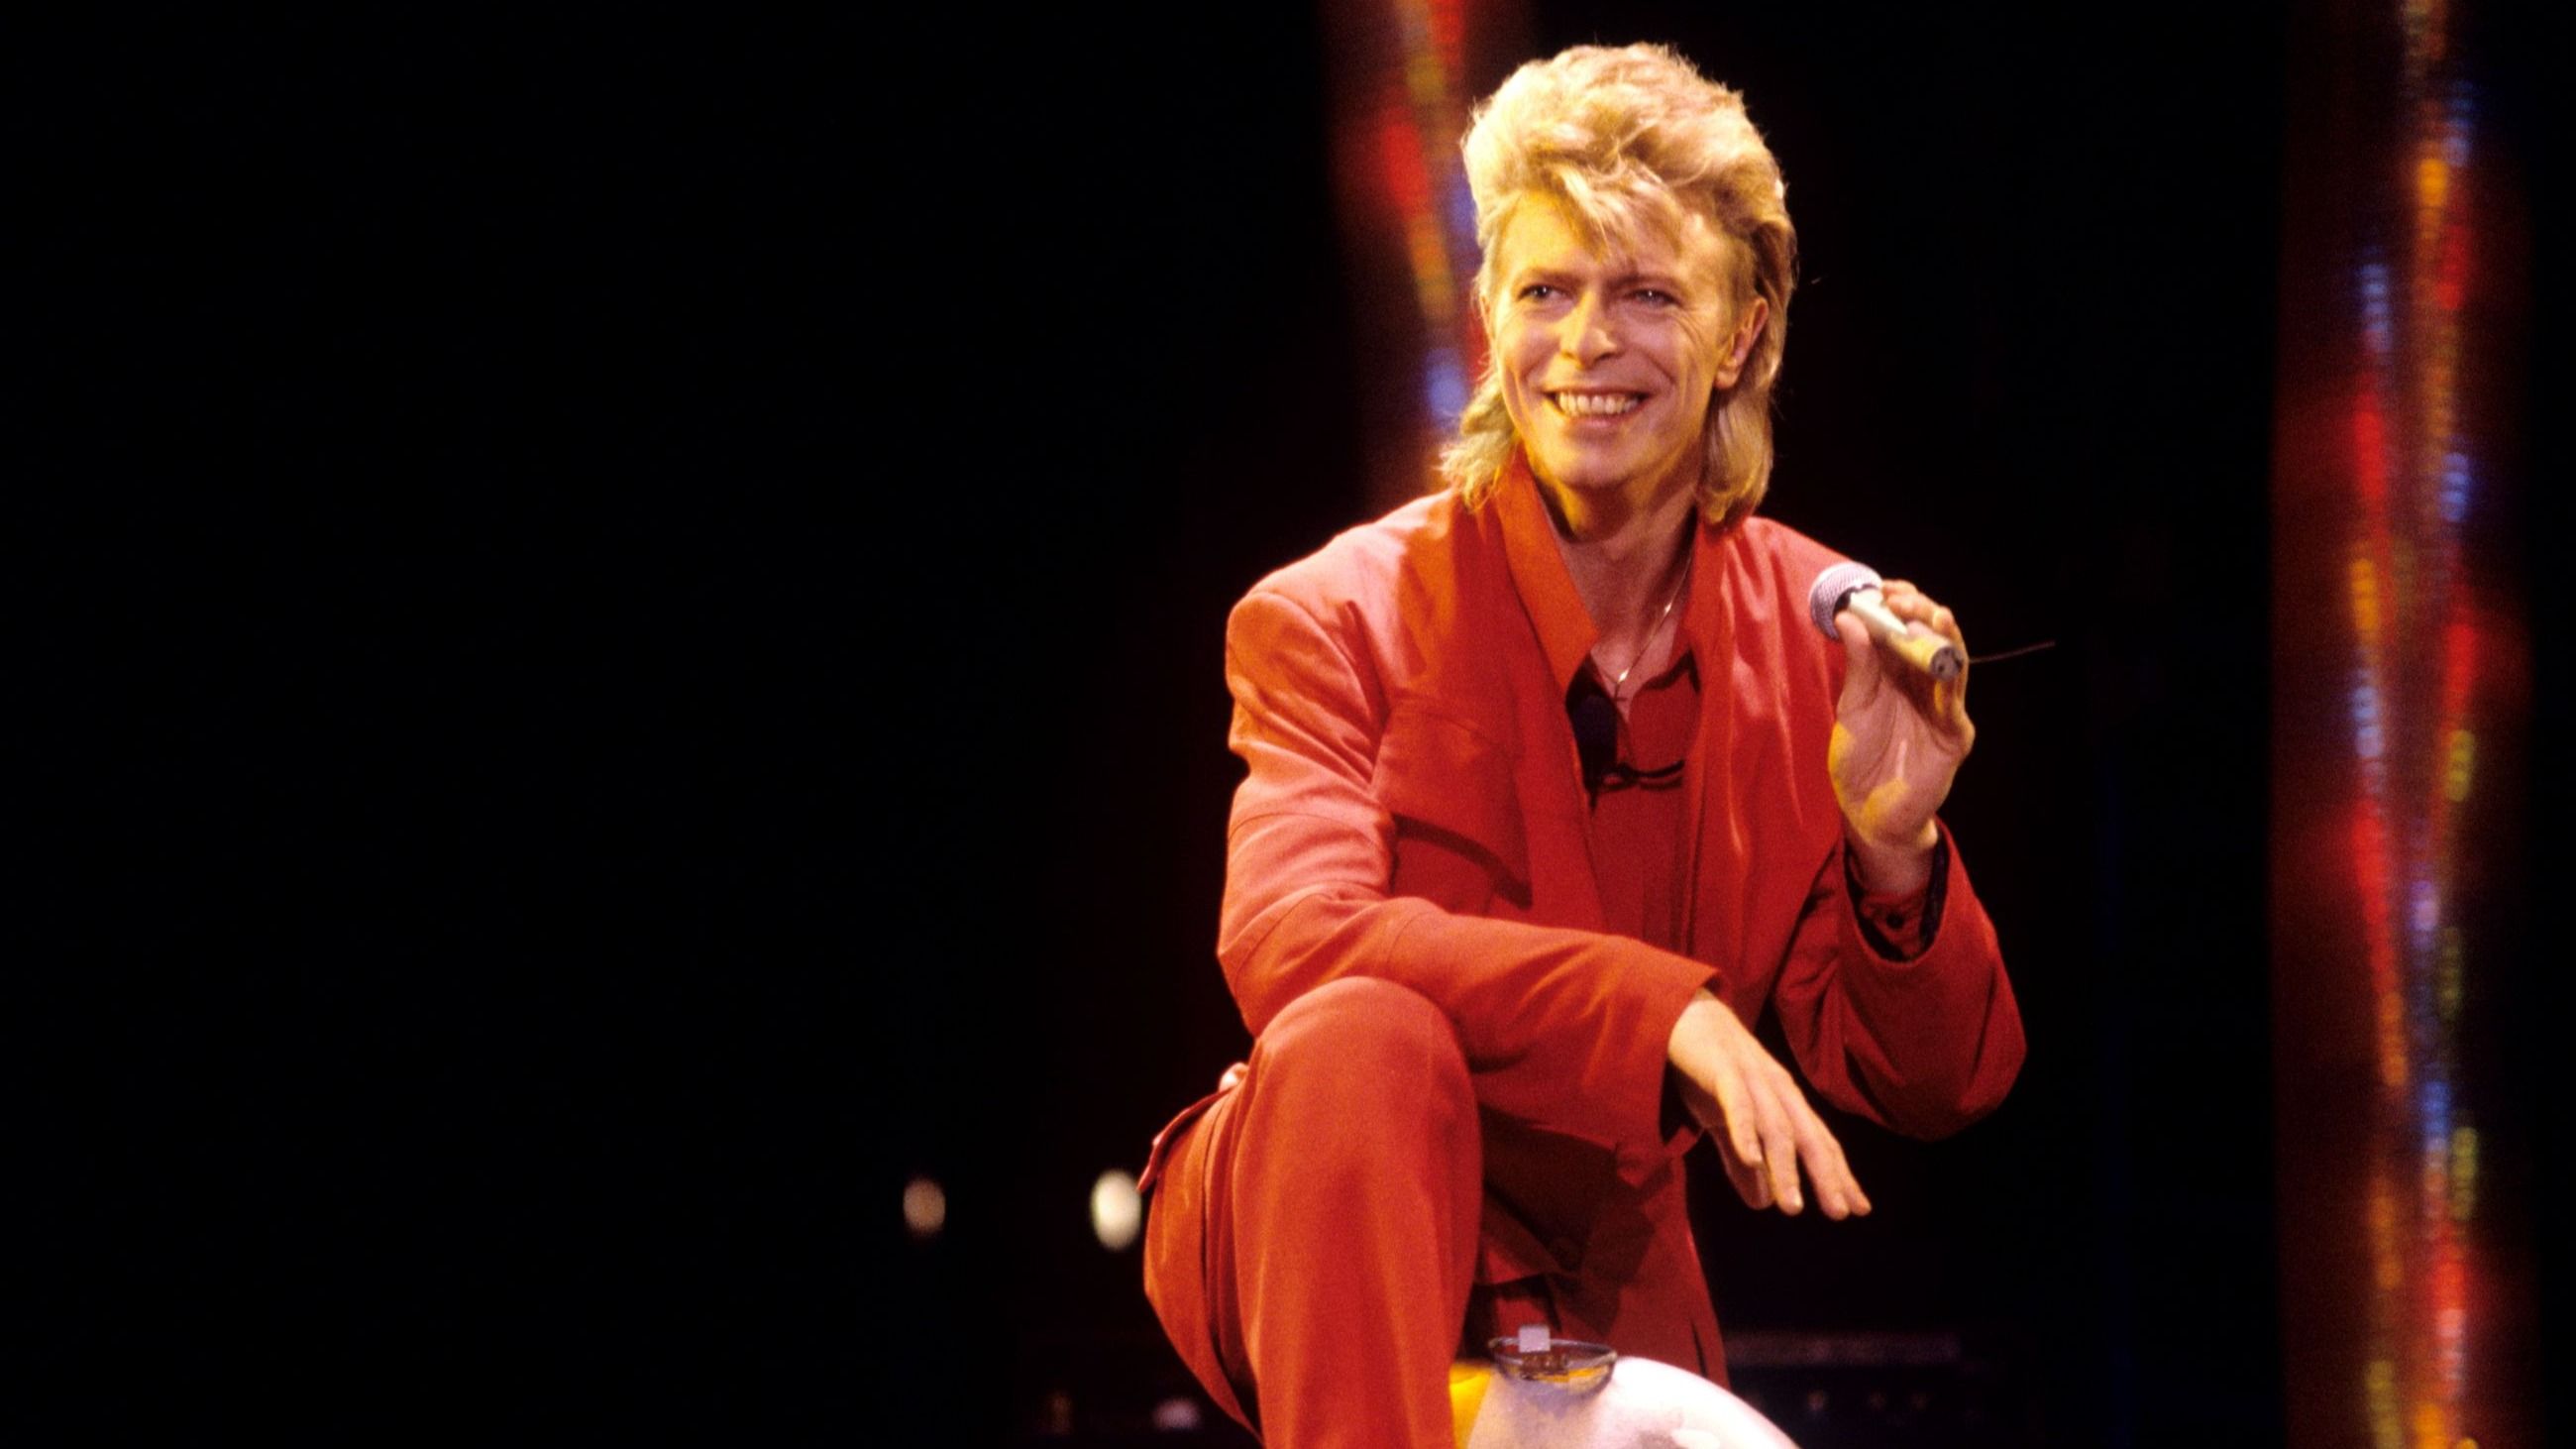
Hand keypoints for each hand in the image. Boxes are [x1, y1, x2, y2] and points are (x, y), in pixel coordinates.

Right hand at [1667, 992, 1869, 1217]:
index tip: (1859, 1209)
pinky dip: (1745, 1131)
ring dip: (1786, 1168)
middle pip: (1809, 1137)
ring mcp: (1753, 1077)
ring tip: (1793, 1207)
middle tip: (1840, 1213)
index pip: (1819, 1142)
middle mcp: (1778, 1090)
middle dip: (1827, 1176)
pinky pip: (1738, 1103)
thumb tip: (1763, 1204)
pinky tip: (1752, 1159)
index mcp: (1784, 1101)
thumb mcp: (1726, 1122)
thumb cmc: (1709, 1069)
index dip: (1839, 1174)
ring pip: (1776, 1128)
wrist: (1680, 1014)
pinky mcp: (1723, 1068)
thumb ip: (1742, 1161)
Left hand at [1828, 579, 1972, 893]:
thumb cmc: (1860, 758)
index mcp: (1901, 673)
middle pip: (1934, 637)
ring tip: (1928, 616)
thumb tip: (1849, 617)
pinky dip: (1949, 682)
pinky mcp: (1954, 738)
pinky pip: (1955, 705)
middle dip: (1920, 612)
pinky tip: (1942, 661)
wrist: (1866, 812)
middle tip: (1897, 599)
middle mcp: (1927, 686)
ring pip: (1952, 664)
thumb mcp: (1853, 704)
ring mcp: (1944, 710)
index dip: (1900, 603)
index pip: (1909, 626)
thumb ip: (1857, 665)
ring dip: (1940, 638)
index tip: (1880, 588)